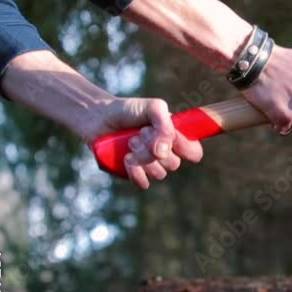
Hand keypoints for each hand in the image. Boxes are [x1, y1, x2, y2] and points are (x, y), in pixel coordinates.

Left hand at [84, 98, 203, 188]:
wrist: (98, 117)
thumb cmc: (127, 110)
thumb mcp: (152, 108)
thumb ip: (165, 125)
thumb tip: (162, 153)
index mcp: (175, 138)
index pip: (194, 153)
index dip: (186, 148)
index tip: (172, 136)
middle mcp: (165, 154)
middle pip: (174, 164)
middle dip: (154, 148)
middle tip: (139, 133)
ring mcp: (150, 165)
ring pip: (159, 174)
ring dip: (143, 157)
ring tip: (129, 142)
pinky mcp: (133, 174)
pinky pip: (143, 183)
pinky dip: (135, 172)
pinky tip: (126, 159)